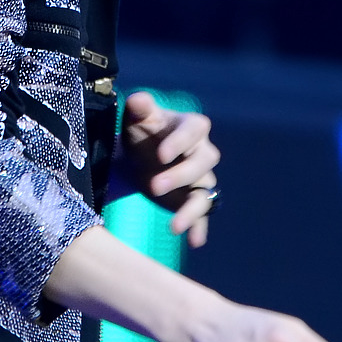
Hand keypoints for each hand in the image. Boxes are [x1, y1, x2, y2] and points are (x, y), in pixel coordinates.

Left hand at [121, 91, 219, 246]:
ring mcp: (201, 178)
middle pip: (203, 162)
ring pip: (205, 192)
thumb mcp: (136, 119)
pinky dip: (199, 227)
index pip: (194, 130)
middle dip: (180, 175)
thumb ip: (138, 108)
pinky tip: (194, 241)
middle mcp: (202, 152)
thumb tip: (139, 101)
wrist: (138, 156)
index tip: (161, 154)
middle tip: (153, 186)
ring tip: (173, 227)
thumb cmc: (141, 132)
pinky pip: (203, 215)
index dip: (180, 142)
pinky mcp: (194, 199)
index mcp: (190, 126)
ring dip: (191, 209)